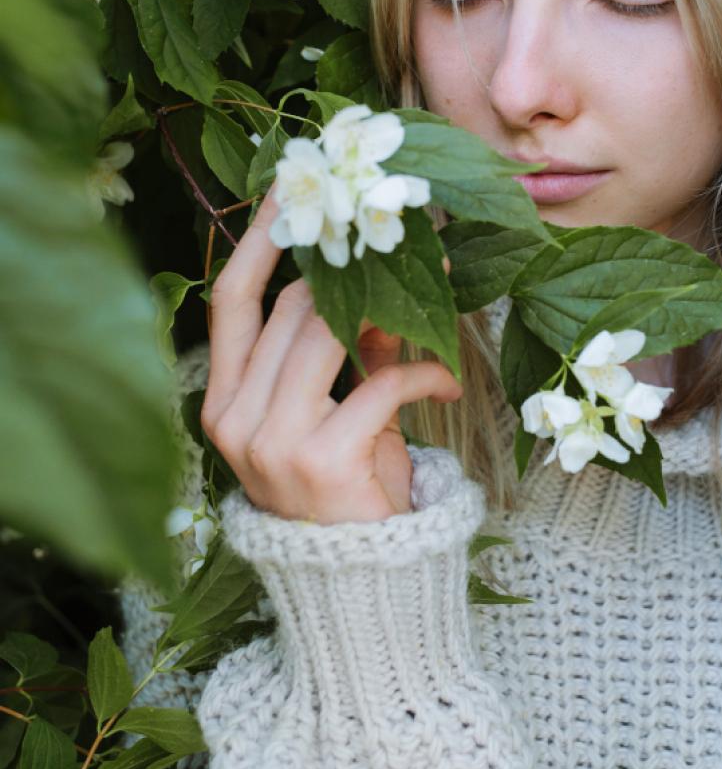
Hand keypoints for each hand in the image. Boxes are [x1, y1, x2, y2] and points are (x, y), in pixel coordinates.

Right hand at [200, 186, 462, 523]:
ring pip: (327, 334)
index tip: (290, 188)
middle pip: (290, 308)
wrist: (361, 580)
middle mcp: (235, 417)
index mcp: (224, 399)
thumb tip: (382, 288)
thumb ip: (351, 354)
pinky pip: (380, 384)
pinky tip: (450, 383)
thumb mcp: (340, 415)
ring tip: (435, 308)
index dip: (257, 239)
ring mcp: (271, 440)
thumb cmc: (346, 492)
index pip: (230, 301)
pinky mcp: (322, 459)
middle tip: (413, 252)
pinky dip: (424, 374)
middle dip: (354, 272)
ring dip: (390, 313)